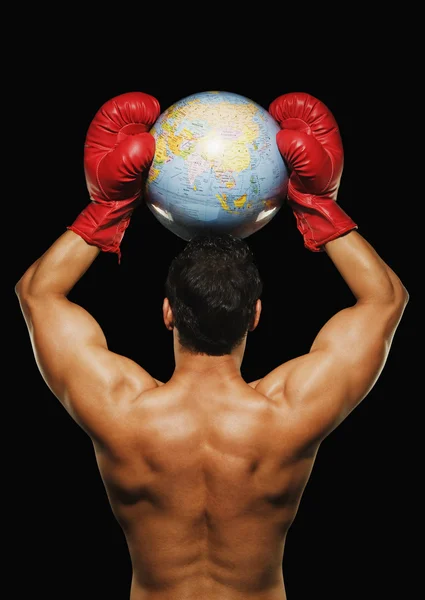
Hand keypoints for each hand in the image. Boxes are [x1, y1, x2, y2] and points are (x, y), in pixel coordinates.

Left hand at [68, 91, 160, 259]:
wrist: (115, 206)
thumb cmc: (109, 191)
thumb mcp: (115, 175)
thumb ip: (130, 157)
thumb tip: (149, 142)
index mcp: (103, 131)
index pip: (118, 108)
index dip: (135, 105)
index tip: (151, 113)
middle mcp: (118, 130)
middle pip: (137, 111)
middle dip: (152, 114)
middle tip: (165, 123)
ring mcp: (132, 138)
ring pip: (150, 124)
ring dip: (163, 128)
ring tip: (175, 134)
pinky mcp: (144, 149)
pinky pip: (158, 139)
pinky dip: (169, 141)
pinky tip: (178, 148)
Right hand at [269, 92, 356, 250]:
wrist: (312, 207)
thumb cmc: (317, 189)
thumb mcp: (312, 167)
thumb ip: (299, 147)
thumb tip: (281, 136)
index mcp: (325, 132)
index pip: (309, 106)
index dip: (291, 104)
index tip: (276, 114)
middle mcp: (313, 134)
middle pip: (294, 113)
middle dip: (279, 115)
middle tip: (266, 125)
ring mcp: (301, 144)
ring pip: (283, 127)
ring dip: (271, 129)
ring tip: (259, 136)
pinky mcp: (290, 155)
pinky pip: (276, 143)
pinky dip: (266, 143)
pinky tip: (257, 149)